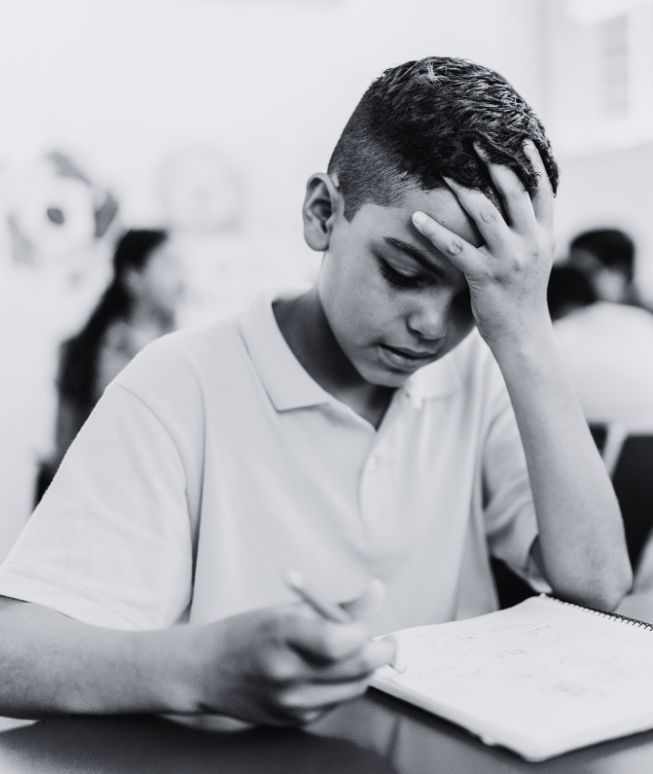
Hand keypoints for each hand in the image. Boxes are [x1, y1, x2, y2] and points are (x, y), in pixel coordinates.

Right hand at [191, 582, 394, 725]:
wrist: (207, 671)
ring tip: (354, 653)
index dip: (362, 629)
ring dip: (364, 669)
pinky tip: (328, 672)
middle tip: (386, 640)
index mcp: (283, 634)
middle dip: (382, 651)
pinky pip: (338, 702)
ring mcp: (292, 701)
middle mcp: (288, 672)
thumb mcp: (288, 609)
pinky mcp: (295, 720)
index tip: (363, 622)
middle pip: (358, 666)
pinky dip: (342, 685)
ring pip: (356, 687)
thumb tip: (378, 591)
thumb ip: (336, 606)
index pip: (341, 640)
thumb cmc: (249, 632)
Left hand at [411, 141, 554, 349]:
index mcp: (543, 236)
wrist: (524, 336)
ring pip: (485, 213)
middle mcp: (531, 243)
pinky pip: (455, 248)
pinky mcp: (486, 276)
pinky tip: (416, 218)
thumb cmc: (521, 297)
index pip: (542, 191)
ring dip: (462, 188)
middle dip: (494, 163)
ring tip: (443, 168)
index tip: (519, 138)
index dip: (533, 163)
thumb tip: (512, 206)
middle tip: (473, 139)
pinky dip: (434, 231)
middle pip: (514, 192)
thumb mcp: (533, 260)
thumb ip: (526, 233)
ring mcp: (509, 259)